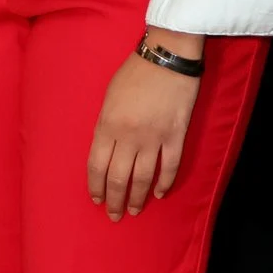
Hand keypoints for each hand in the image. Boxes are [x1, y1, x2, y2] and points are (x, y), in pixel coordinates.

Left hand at [86, 27, 204, 218]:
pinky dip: (164, 183)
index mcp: (107, 124)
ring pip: (143, 177)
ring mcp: (154, 137)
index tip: (96, 199)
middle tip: (114, 215)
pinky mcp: (176, 136)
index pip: (97, 165)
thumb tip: (106, 149)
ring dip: (138, 197)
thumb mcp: (109, 97)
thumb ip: (106, 125)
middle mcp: (128, 135)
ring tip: (134, 210)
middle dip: (115, 199)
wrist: (166, 57)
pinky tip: (159, 194)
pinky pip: (169, 167)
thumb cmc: (134, 73)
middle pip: (119, 176)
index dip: (96, 186)